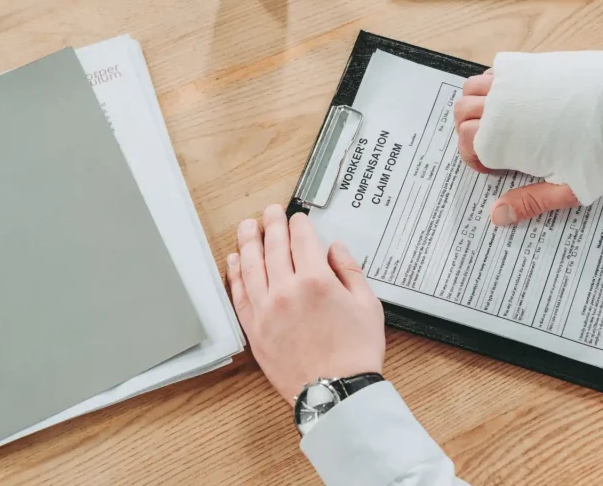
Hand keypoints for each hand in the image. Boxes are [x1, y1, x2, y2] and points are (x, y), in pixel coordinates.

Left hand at [227, 205, 385, 405]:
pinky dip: (235, 274)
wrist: (335, 390)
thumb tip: (336, 249)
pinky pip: (239, 294)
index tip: (298, 218)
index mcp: (316, 281)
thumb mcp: (368, 305)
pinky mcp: (254, 328)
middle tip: (270, 212)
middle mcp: (287, 290)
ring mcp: (266, 309)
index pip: (303, 240)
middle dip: (272, 224)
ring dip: (248, 241)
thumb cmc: (354, 353)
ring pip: (251, 265)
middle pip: (273, 247)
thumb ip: (350, 271)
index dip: (299, 224)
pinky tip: (235, 260)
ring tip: (247, 226)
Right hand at [455, 69, 578, 225]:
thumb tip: (498, 215)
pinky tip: (517, 101)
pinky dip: (493, 85)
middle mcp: (501, 103)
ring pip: (471, 88)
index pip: (467, 145)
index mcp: (504, 137)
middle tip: (495, 146)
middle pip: (462, 113)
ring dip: (477, 106)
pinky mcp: (532, 62)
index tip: (498, 167)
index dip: (478, 160)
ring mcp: (514, 79)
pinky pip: (495, 70)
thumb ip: (529, 200)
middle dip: (470, 132)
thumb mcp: (569, 187)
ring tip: (501, 123)